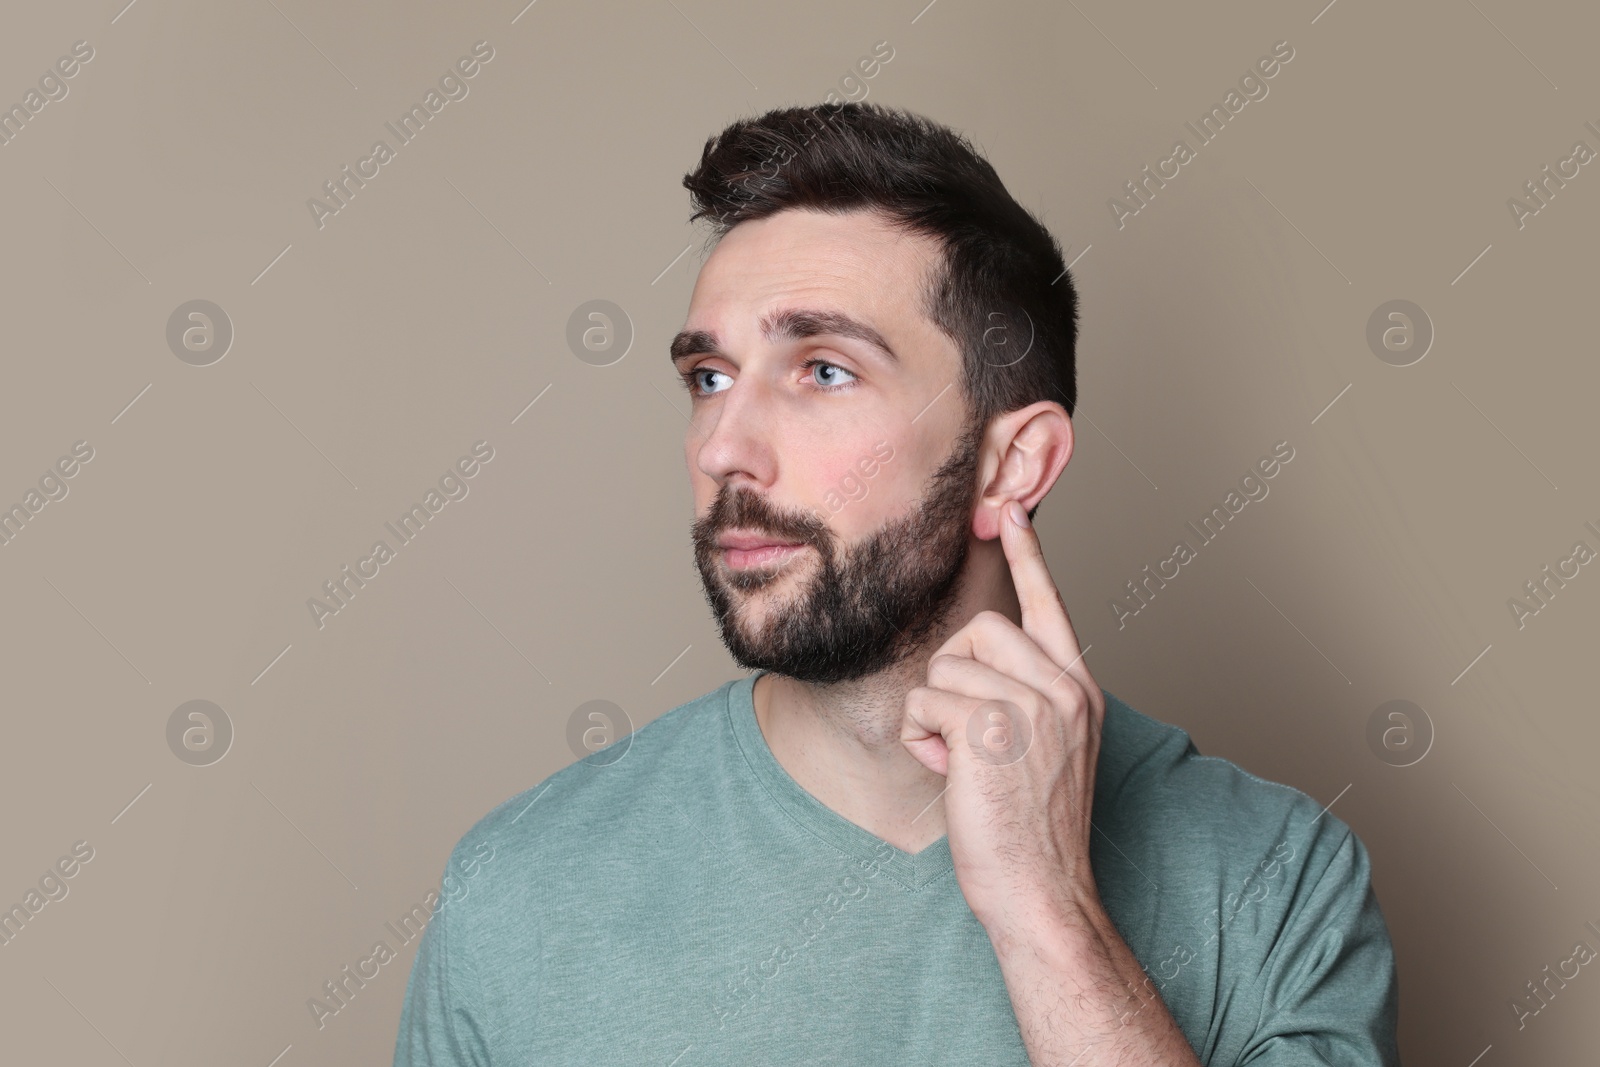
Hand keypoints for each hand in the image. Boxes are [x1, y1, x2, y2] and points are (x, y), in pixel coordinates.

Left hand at [900, 499, 1105, 934]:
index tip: (1013, 508)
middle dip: (953, 674)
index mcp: (1078, 689)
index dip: (1029, 556)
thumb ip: (1025, 697)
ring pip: (945, 668)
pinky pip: (926, 701)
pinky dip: (921, 738)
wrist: (1041, 891)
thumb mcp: (1045, 749)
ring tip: (961, 762)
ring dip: (934, 716)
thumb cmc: (1031, 829)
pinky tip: (949, 773)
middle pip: (979, 629)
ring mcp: (1031, 705)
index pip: (1052, 604)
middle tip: (965, 734)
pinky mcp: (991, 726)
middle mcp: (1062, 688)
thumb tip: (972, 665)